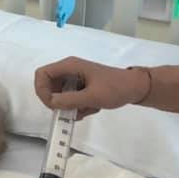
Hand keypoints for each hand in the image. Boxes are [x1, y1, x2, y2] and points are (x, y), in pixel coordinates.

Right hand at [34, 56, 149, 119]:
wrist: (136, 89)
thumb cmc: (115, 88)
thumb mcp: (92, 96)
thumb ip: (70, 100)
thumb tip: (51, 103)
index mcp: (69, 66)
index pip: (42, 74)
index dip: (41, 90)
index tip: (52, 105)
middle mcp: (69, 70)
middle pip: (49, 85)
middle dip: (57, 101)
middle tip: (69, 111)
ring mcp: (75, 78)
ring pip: (60, 94)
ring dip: (69, 106)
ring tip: (86, 109)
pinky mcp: (81, 86)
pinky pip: (70, 97)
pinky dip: (77, 106)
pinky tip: (91, 108)